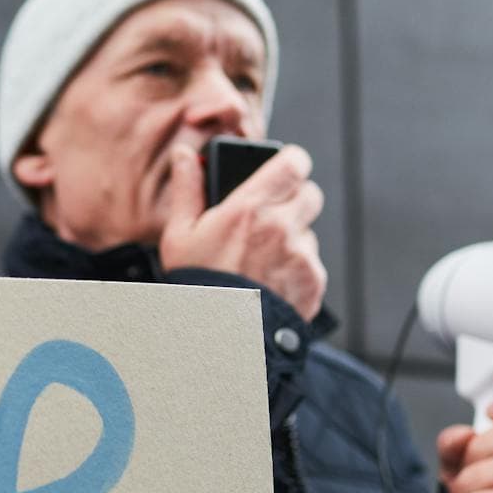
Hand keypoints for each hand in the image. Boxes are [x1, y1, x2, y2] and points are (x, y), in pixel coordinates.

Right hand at [159, 143, 327, 320]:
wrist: (217, 338)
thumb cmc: (196, 285)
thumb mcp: (180, 234)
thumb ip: (188, 189)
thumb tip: (185, 155)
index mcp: (250, 208)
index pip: (295, 163)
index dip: (291, 163)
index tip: (281, 169)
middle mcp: (282, 228)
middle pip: (310, 194)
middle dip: (293, 200)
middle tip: (269, 216)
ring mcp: (301, 256)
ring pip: (308, 232)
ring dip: (293, 238)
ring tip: (262, 260)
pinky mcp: (313, 283)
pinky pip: (312, 264)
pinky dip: (296, 270)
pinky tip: (270, 282)